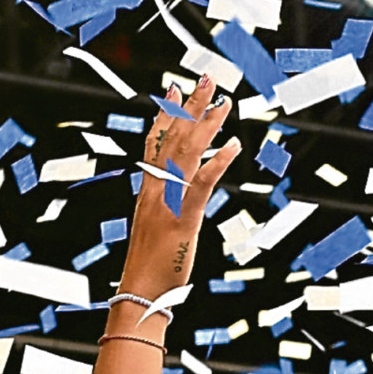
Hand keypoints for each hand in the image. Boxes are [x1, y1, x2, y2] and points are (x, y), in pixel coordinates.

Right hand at [118, 76, 239, 301]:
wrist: (139, 294)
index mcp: (148, 192)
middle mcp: (155, 191)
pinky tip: (233, 146)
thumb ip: (164, 210)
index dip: (164, 115)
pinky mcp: (183, 219)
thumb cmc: (149, 269)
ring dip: (207, 125)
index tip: (173, 90)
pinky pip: (201, 185)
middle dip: (190, 107)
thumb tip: (173, 202)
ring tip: (224, 102)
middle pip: (172, 139)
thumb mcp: (156, 232)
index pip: (154, 144)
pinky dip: (218, 163)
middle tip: (205, 79)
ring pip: (187, 154)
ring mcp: (167, 203)